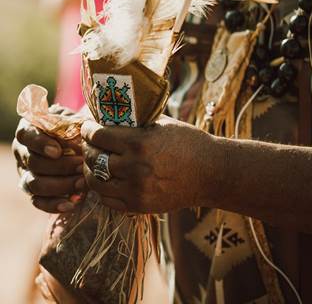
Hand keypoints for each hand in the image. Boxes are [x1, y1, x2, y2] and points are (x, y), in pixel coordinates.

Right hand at [13, 118, 85, 212]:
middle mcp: (23, 152)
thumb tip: (87, 130)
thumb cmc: (75, 127)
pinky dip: (55, 205)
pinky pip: (39, 202)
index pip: (26, 136)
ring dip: (61, 185)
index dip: (40, 144)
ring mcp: (26, 173)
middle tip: (82, 165)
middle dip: (60, 166)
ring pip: (36, 184)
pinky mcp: (34, 191)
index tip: (58, 151)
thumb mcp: (74, 120)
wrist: (76, 142)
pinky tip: (72, 203)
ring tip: (83, 183)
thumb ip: (75, 123)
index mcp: (30, 130)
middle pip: (34, 163)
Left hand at [81, 116, 215, 212]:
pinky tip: (106, 180)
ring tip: (94, 163)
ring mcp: (136, 190)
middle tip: (90, 143)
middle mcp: (134, 168)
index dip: (88, 130)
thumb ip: (135, 123)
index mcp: (139, 143)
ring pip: (95, 182)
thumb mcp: (162, 124)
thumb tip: (110, 118)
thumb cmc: (189, 142)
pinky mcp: (140, 206)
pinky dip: (102, 190)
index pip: (98, 135)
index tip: (88, 127)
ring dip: (90, 170)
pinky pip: (107, 200)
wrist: (211, 173)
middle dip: (87, 148)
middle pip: (93, 158)